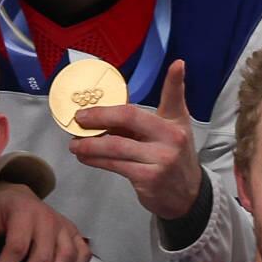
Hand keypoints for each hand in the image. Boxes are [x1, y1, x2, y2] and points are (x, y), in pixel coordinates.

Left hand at [66, 59, 203, 224]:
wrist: (187, 196)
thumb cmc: (173, 158)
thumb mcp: (172, 132)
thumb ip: (146, 119)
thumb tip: (106, 112)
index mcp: (175, 122)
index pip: (174, 98)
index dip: (175, 80)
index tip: (177, 64)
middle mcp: (171, 138)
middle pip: (129, 118)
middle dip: (99, 116)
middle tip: (79, 117)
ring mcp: (160, 159)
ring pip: (116, 146)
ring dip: (90, 144)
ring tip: (74, 143)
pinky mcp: (148, 179)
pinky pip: (115, 165)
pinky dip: (96, 160)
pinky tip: (85, 156)